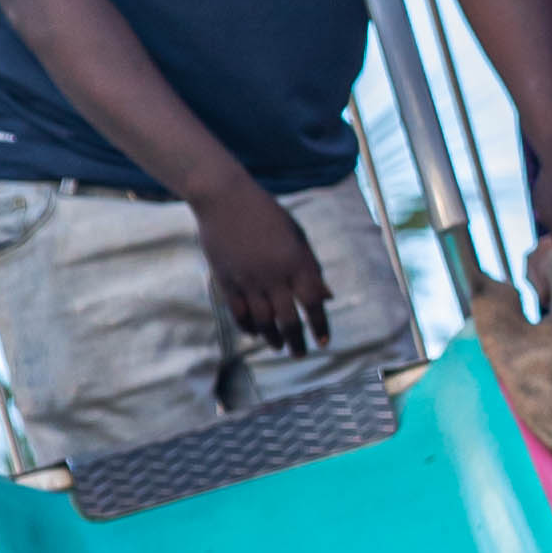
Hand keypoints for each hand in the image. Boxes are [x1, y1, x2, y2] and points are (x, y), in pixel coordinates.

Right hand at [187, 176, 330, 347]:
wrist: (225, 198)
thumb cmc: (267, 214)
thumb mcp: (297, 236)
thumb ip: (311, 267)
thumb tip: (326, 297)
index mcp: (296, 261)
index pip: (313, 302)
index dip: (320, 325)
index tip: (323, 342)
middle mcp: (274, 275)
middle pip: (288, 319)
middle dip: (297, 341)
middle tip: (301, 353)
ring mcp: (248, 280)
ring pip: (263, 321)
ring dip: (274, 338)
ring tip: (280, 346)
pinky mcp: (226, 281)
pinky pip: (239, 313)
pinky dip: (248, 327)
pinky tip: (256, 334)